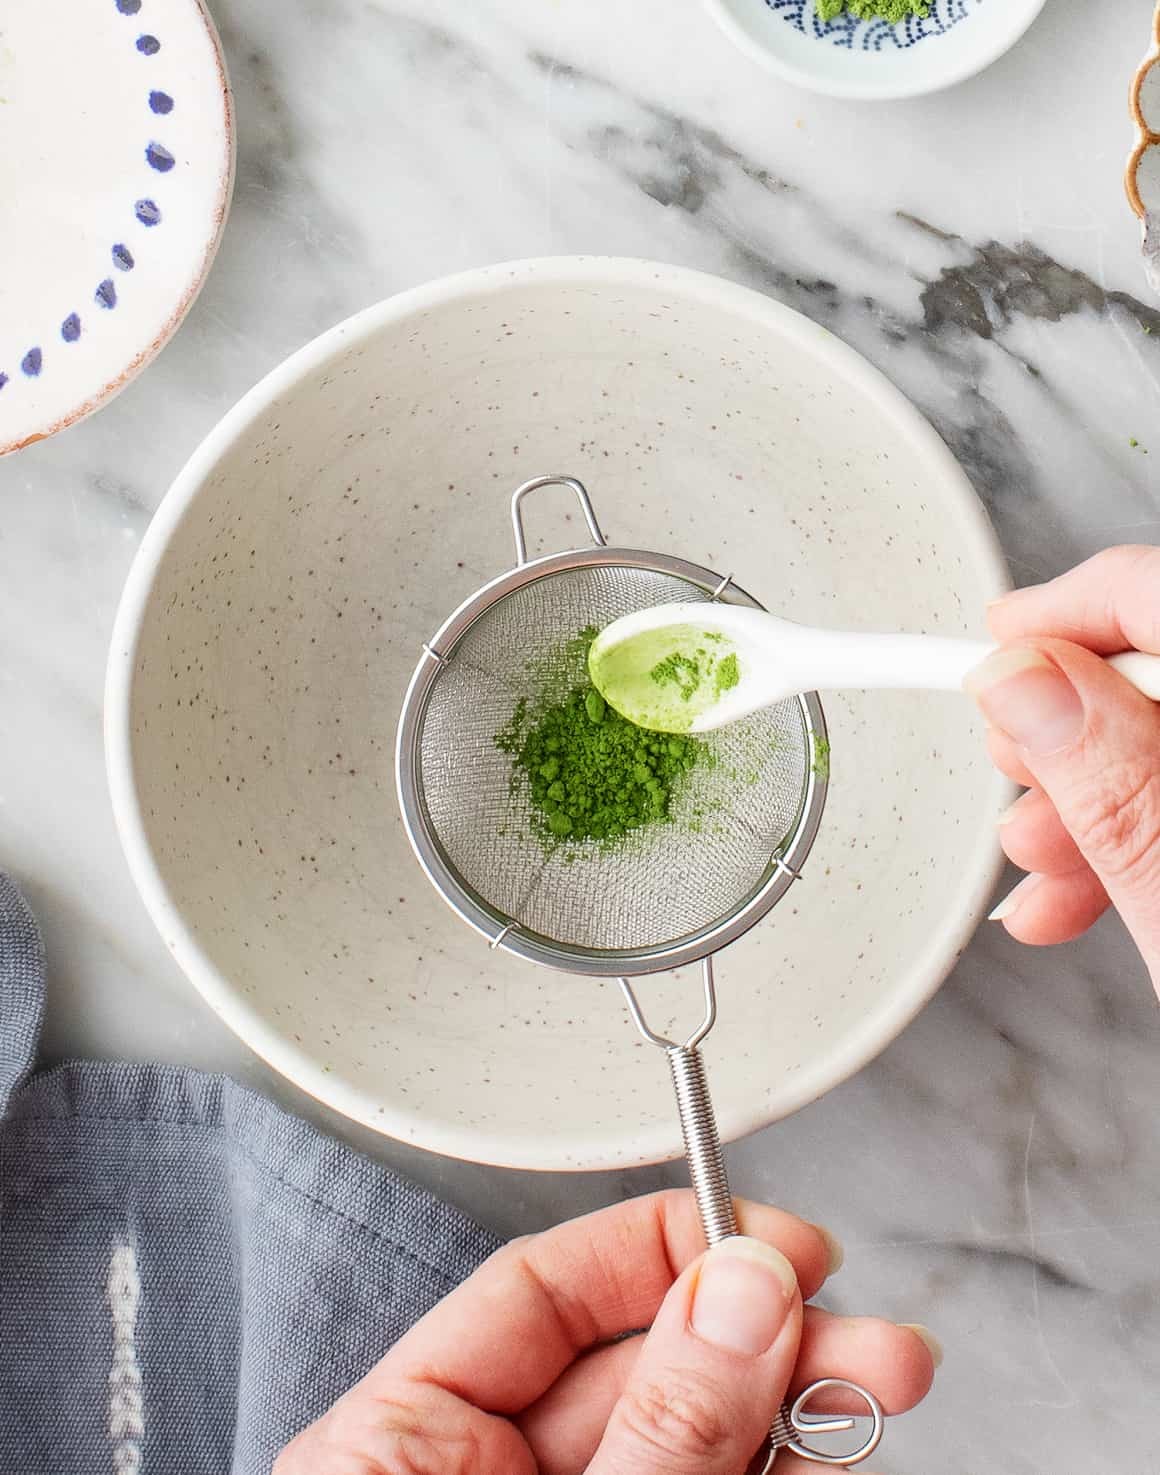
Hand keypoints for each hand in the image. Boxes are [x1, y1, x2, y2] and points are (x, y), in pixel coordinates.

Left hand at [274, 1190, 935, 1473]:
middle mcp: (476, 1474)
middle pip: (635, 1359)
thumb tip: (744, 1286)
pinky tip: (830, 1438)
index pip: (540, 1288)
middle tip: (860, 1320)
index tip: (769, 1236)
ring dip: (791, 1396)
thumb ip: (657, 1422)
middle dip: (760, 1329)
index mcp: (397, 1445)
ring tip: (882, 1373)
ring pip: (687, 1431)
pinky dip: (774, 1464)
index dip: (662, 1243)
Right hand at [966, 546, 1159, 986]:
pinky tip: (1072, 899)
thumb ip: (1108, 779)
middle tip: (1013, 779)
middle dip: (1063, 726)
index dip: (1065, 611)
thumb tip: (1022, 679)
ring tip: (1037, 868)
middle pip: (1150, 668)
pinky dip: (1121, 841)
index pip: (1155, 593)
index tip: (990, 647)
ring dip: (1078, 798)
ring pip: (1151, 741)